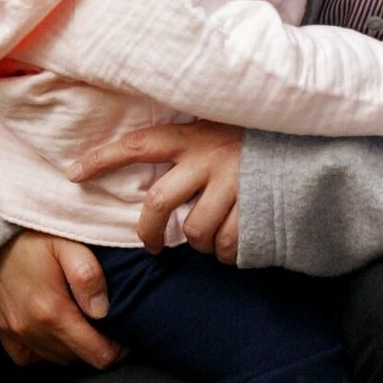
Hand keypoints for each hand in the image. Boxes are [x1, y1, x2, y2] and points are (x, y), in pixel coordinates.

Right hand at [0, 232, 121, 367]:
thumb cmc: (32, 237)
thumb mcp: (68, 245)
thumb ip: (88, 277)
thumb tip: (102, 311)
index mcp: (53, 312)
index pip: (98, 355)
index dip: (118, 351)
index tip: (125, 336)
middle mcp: (33, 329)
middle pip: (79, 359)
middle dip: (98, 347)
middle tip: (107, 326)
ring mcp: (14, 333)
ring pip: (56, 359)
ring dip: (73, 348)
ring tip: (83, 325)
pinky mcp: (2, 330)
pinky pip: (28, 357)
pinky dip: (44, 351)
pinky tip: (53, 332)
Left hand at [71, 120, 242, 261]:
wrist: (309, 142)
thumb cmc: (252, 141)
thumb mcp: (214, 130)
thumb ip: (185, 150)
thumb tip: (149, 185)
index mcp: (193, 137)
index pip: (138, 145)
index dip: (103, 159)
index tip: (72, 174)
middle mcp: (209, 158)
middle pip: (159, 204)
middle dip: (150, 233)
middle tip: (152, 245)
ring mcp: (234, 184)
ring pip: (197, 232)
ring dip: (200, 244)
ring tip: (210, 237)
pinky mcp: (257, 209)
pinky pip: (229, 246)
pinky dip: (228, 252)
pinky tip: (235, 240)